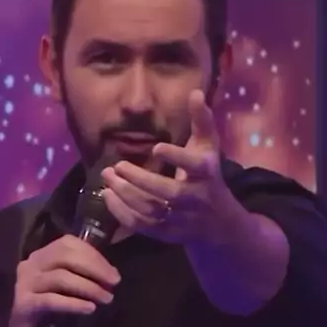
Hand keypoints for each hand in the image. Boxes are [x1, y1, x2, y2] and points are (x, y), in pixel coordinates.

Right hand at [8, 235, 120, 326]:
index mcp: (43, 256)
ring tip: (106, 298)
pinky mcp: (24, 304)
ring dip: (88, 287)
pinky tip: (89, 308)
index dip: (94, 256)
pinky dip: (73, 303)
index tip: (113, 272)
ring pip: (60, 278)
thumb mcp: (67, 287)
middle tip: (114, 284)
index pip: (68, 244)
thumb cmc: (50, 310)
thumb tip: (111, 274)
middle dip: (94, 268)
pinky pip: (51, 300)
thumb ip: (84, 275)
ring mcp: (25, 284)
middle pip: (65, 257)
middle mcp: (31, 265)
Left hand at [101, 90, 235, 246]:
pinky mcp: (168, 234)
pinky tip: (108, 197)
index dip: (176, 157)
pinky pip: (143, 227)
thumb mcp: (209, 148)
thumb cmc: (209, 177)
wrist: (219, 224)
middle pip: (168, 193)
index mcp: (207, 174)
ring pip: (152, 211)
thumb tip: (194, 92)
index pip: (194, 166)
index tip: (156, 148)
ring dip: (126, 196)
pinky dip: (123, 214)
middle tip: (117, 167)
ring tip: (106, 178)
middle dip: (141, 180)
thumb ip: (202, 121)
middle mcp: (195, 199)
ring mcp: (181, 219)